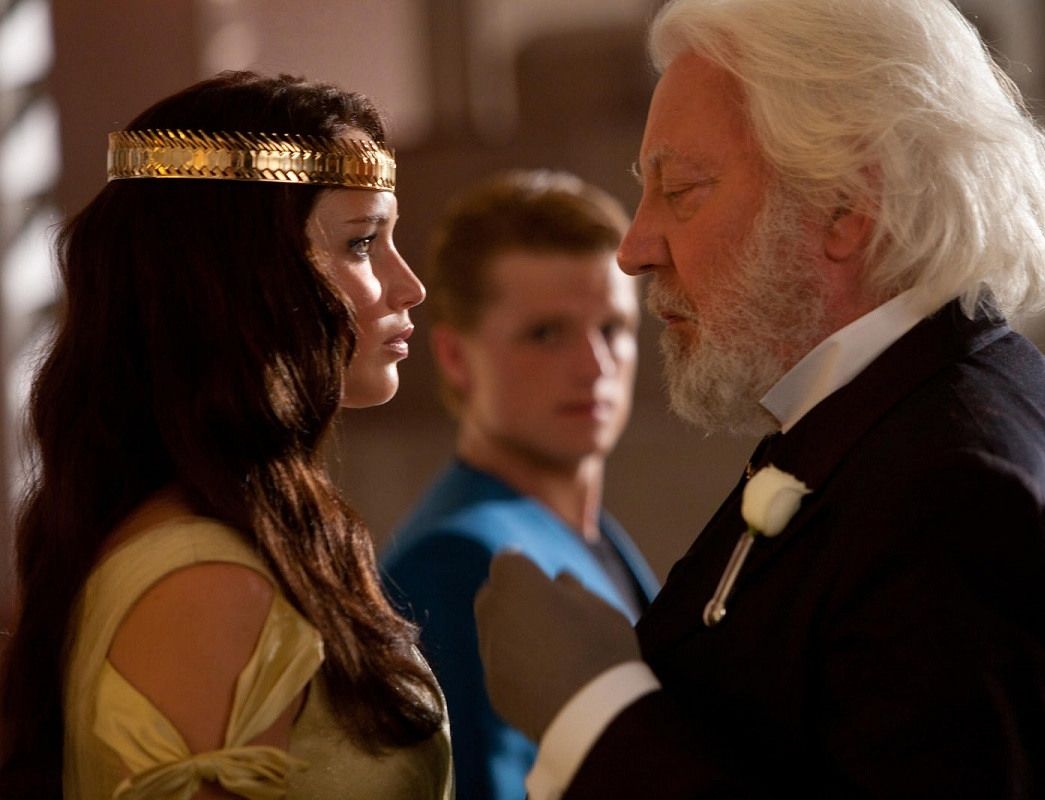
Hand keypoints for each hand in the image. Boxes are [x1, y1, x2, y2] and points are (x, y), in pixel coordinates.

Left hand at [474, 551, 639, 741]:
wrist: (594, 714)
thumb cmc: (601, 647)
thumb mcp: (599, 605)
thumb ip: (571, 588)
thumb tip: (559, 580)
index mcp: (516, 582)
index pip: (507, 560)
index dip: (526, 568)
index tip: (543, 579)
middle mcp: (493, 613)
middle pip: (491, 595)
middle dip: (511, 598)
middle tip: (546, 612)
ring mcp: (490, 652)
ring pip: (493, 632)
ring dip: (512, 633)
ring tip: (551, 649)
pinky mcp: (492, 687)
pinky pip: (500, 667)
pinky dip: (515, 667)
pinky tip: (545, 679)